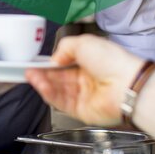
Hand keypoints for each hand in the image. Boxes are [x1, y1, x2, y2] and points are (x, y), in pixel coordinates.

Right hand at [25, 34, 144, 125]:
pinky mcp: (81, 110)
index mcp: (90, 62)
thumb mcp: (85, 42)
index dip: (50, 63)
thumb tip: (55, 58)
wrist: (126, 84)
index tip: (36, 61)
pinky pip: (61, 102)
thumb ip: (65, 47)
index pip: (64, 64)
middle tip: (28, 69)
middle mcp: (87, 79)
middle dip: (43, 73)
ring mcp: (84, 95)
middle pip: (59, 78)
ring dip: (43, 83)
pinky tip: (41, 85)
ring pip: (57, 90)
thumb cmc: (113, 61)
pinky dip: (49, 94)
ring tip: (31, 76)